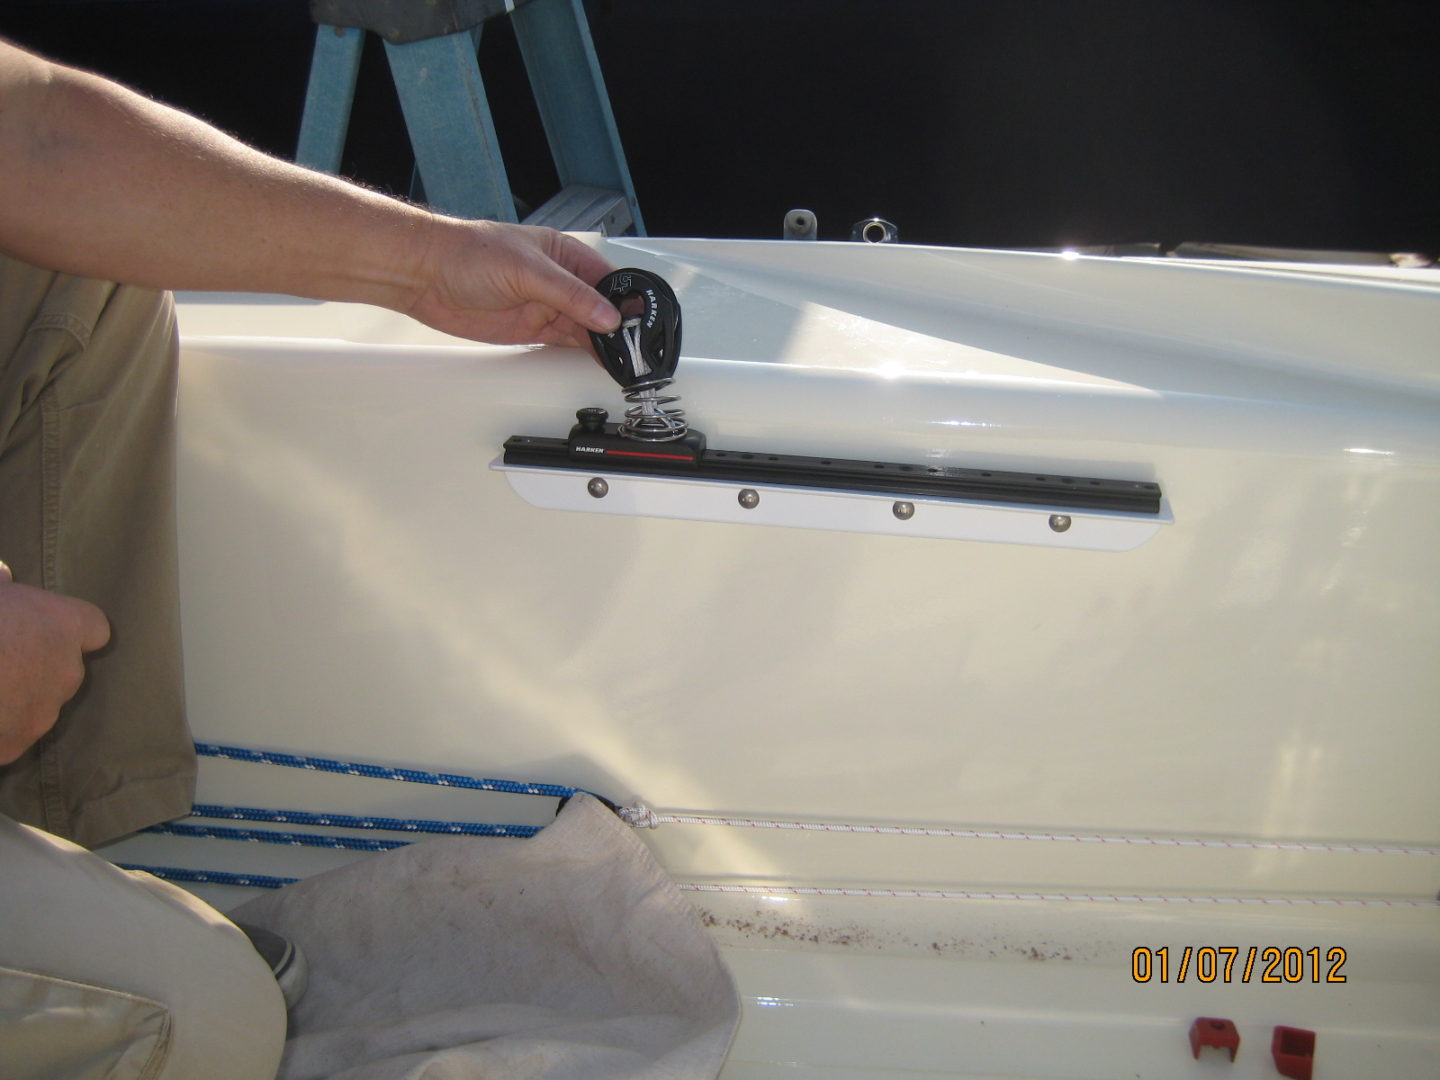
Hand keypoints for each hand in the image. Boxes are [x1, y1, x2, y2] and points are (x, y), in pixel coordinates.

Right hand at [0, 562, 110, 764]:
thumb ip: (1, 585)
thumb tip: (3, 576)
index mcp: (65, 625)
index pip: (94, 629)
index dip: (70, 632)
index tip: (46, 632)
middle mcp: (68, 671)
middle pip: (64, 672)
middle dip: (36, 670)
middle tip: (0, 663)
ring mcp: (45, 712)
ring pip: (37, 707)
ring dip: (15, 701)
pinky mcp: (15, 745)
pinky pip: (8, 738)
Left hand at [405, 219, 621, 347]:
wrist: (425, 276)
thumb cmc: (467, 254)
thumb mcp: (527, 270)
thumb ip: (570, 295)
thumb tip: (605, 316)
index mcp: (564, 254)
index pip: (606, 279)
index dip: (624, 301)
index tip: (637, 323)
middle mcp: (559, 280)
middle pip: (600, 308)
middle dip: (617, 327)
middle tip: (634, 349)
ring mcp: (546, 306)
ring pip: (587, 329)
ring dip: (603, 344)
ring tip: (622, 360)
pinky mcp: (532, 329)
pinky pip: (567, 343)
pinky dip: (583, 354)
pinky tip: (598, 361)